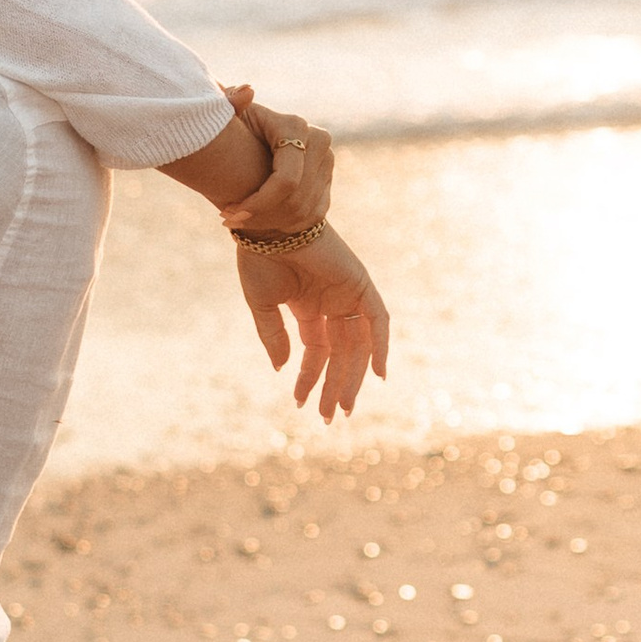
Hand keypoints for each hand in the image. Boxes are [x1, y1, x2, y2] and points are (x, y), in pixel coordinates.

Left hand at [217, 81, 333, 234]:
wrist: (250, 142)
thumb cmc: (232, 129)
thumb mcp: (225, 117)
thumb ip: (229, 102)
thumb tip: (248, 92)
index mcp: (296, 126)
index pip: (286, 180)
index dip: (257, 203)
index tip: (226, 211)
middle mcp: (319, 142)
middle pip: (295, 200)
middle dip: (259, 215)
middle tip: (229, 219)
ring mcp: (327, 162)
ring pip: (303, 211)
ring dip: (267, 222)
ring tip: (239, 219)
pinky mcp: (328, 180)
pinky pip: (312, 215)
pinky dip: (284, 224)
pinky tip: (259, 221)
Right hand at [234, 222, 389, 420]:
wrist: (268, 225)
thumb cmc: (259, 258)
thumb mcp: (263, 305)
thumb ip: (274, 337)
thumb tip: (280, 369)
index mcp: (309, 307)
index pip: (318, 351)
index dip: (310, 377)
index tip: (300, 401)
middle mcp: (332, 303)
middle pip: (342, 353)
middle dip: (335, 385)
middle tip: (330, 416)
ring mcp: (348, 294)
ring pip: (358, 344)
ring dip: (353, 376)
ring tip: (342, 406)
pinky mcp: (360, 284)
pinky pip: (378, 320)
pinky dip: (381, 346)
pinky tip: (377, 374)